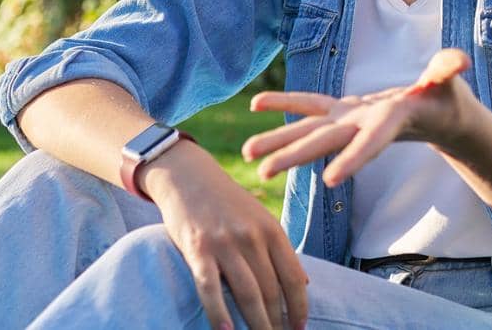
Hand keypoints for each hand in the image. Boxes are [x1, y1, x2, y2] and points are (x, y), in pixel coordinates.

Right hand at [137, 140, 308, 329]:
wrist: (188, 176)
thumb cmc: (227, 203)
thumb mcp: (260, 218)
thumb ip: (279, 250)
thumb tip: (304, 283)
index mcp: (271, 230)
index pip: (293, 277)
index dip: (299, 307)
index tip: (301, 328)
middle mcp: (252, 237)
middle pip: (271, 291)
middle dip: (277, 323)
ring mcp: (225, 243)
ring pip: (246, 294)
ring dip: (256, 325)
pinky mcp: (197, 249)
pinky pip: (209, 288)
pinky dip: (218, 313)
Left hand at [242, 48, 479, 186]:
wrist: (441, 118)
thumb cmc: (449, 99)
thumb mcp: (451, 84)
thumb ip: (449, 70)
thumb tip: (459, 60)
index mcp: (392, 121)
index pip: (372, 142)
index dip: (354, 158)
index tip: (331, 180)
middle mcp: (364, 126)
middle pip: (327, 143)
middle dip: (295, 155)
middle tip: (263, 171)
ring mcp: (351, 120)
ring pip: (310, 131)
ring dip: (279, 141)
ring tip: (247, 154)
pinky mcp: (345, 111)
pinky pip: (310, 106)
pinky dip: (285, 104)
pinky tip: (256, 105)